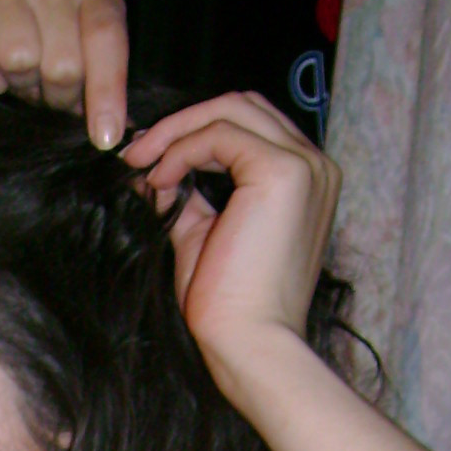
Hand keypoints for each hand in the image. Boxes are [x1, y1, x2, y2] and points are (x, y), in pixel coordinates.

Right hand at [0, 0, 129, 150]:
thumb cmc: (35, 56)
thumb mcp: (78, 72)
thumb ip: (101, 94)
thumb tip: (119, 140)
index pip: (105, 36)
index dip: (107, 91)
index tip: (104, 137)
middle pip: (63, 61)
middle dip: (54, 94)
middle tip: (43, 91)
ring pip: (19, 58)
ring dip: (16, 84)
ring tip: (15, 76)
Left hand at [123, 93, 341, 375]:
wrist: (251, 345)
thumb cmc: (230, 307)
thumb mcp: (201, 237)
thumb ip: (184, 199)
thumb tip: (151, 170)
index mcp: (304, 181)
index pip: (248, 126)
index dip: (194, 131)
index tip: (147, 156)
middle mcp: (315, 165)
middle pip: (243, 105)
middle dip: (183, 122)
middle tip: (135, 152)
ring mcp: (305, 165)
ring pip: (231, 108)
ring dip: (177, 131)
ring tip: (140, 163)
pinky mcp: (284, 172)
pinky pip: (220, 133)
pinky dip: (181, 148)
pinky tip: (159, 179)